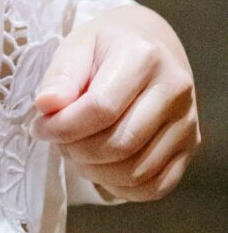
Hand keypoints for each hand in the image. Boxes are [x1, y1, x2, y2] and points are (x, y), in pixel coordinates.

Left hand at [33, 4, 200, 201]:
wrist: (150, 46)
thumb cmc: (108, 47)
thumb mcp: (78, 45)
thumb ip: (61, 75)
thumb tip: (47, 106)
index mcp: (144, 57)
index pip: (101, 108)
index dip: (64, 126)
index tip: (40, 127)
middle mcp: (174, 90)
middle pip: (120, 144)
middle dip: (77, 151)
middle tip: (58, 141)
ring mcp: (187, 122)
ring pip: (137, 171)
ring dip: (95, 171)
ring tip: (76, 152)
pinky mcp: (191, 147)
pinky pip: (156, 186)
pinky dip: (121, 187)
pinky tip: (101, 168)